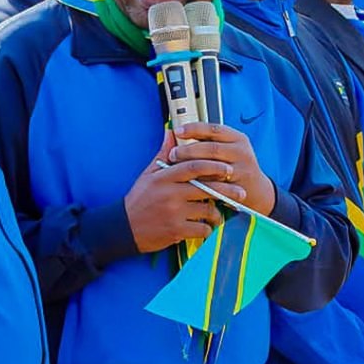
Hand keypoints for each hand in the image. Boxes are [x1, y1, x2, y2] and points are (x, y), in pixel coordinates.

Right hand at [124, 130, 242, 252]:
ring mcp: (173, 213)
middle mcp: (170, 194)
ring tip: (217, 214)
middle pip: (206, 189)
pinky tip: (206, 228)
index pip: (193, 166)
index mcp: (165, 177)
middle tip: (240, 193)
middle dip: (227, 191)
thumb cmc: (139, 199)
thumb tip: (172, 132)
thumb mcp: (148, 174)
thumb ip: (164, 154)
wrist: (123, 227)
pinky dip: (207, 229)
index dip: (213, 166)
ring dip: (216, 213)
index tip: (227, 169)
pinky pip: (201, 229)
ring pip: (207, 210)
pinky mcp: (175, 231)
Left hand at [169, 122, 275, 214]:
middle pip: (212, 148)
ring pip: (213, 167)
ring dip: (193, 167)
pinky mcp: (238, 186)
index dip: (194, 129)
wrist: (257, 191)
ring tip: (177, 168)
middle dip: (189, 150)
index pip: (214, 129)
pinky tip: (188, 182)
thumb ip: (204, 141)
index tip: (178, 131)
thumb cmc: (235, 166)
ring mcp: (241, 169)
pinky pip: (216, 185)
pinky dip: (201, 183)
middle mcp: (241, 151)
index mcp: (237, 138)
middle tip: (173, 153)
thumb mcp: (226, 149)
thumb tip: (173, 132)